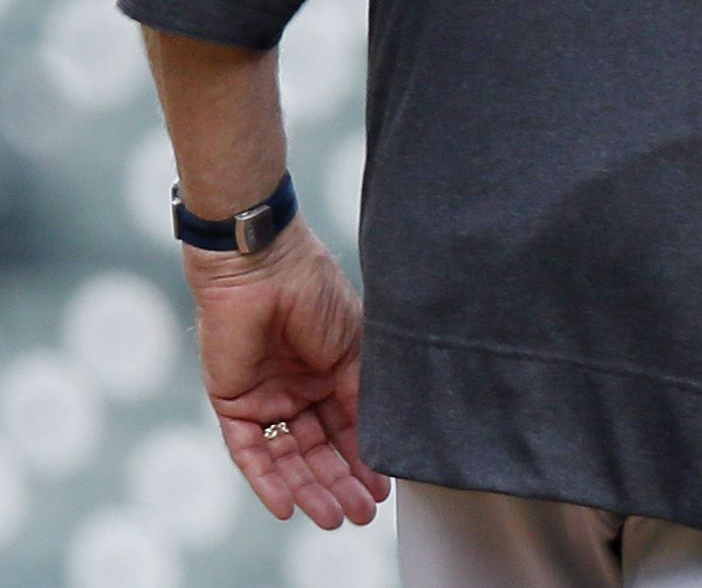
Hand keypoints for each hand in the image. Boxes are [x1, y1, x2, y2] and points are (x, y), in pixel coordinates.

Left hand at [182, 225, 388, 527]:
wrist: (262, 269)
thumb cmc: (314, 292)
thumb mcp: (353, 346)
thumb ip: (360, 393)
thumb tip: (379, 439)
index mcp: (331, 372)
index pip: (349, 427)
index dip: (365, 459)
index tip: (383, 489)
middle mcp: (299, 390)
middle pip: (320, 450)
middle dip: (340, 483)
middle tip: (360, 513)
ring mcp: (266, 399)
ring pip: (289, 458)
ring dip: (309, 488)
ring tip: (332, 517)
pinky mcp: (233, 404)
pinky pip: (249, 452)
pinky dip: (267, 480)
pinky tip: (287, 505)